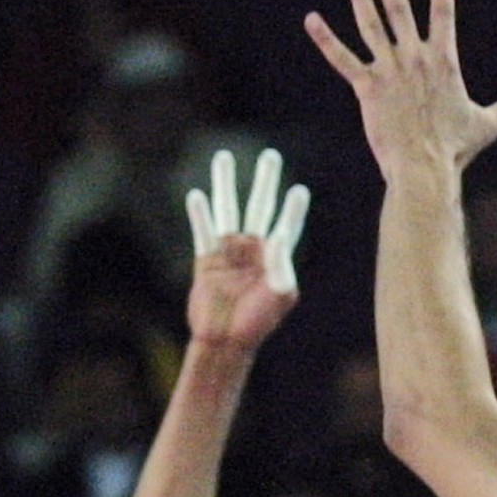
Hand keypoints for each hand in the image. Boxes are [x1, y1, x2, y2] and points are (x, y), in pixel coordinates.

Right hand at [186, 148, 308, 349]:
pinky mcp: (206, 259)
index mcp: (276, 258)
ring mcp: (229, 251)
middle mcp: (253, 248)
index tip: (300, 189)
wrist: (227, 340)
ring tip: (224, 156)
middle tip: (270, 156)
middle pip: (259, 206)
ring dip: (226, 183)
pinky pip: (203, 231)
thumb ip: (282, 266)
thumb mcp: (281, 295)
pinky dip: (200, 214)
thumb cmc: (259, 322)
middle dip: (265, 181)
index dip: (293, 209)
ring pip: (229, 209)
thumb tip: (277, 235)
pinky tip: (197, 194)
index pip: (287, 226)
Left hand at [305, 0, 496, 178]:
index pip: (445, 15)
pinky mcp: (366, 89)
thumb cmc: (456, 148)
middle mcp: (414, 59)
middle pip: (399, 9)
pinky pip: (342, 59)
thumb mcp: (488, 124)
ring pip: (370, 25)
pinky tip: (312, 19)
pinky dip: (326, 39)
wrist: (424, 168)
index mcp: (443, 63)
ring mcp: (388, 72)